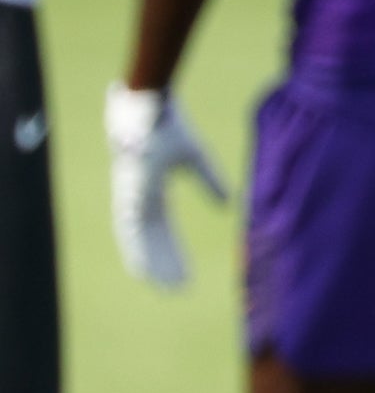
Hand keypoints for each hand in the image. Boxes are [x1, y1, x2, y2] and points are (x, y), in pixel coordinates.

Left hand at [101, 84, 227, 291]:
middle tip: (176, 289)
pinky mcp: (129, 190)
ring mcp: (132, 194)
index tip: (185, 273)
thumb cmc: (170, 124)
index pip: (163, 229)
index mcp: (153, 188)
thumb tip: (228, 203)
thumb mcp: (197, 157)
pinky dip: (137, 249)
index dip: (174, 252)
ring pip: (139, 239)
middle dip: (164, 263)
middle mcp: (139, 196)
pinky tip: (142, 267)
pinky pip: (131, 227)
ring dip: (152, 263)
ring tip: (163, 285)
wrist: (150, 103)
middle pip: (151, 239)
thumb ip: (209, 181)